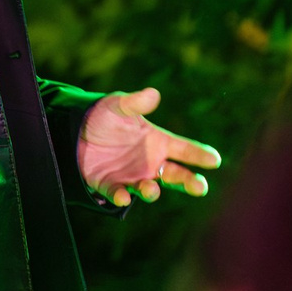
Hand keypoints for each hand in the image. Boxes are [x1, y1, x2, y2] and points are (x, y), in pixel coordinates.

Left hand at [77, 87, 221, 206]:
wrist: (75, 131)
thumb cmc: (104, 116)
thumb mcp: (117, 105)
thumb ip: (135, 103)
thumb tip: (154, 94)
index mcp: (157, 142)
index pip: (184, 149)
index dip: (200, 154)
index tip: (215, 160)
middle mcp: (149, 163)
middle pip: (176, 176)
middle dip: (190, 182)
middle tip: (201, 186)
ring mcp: (132, 176)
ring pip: (149, 189)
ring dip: (151, 191)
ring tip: (151, 188)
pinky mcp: (111, 186)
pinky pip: (119, 194)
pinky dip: (121, 196)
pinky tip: (123, 196)